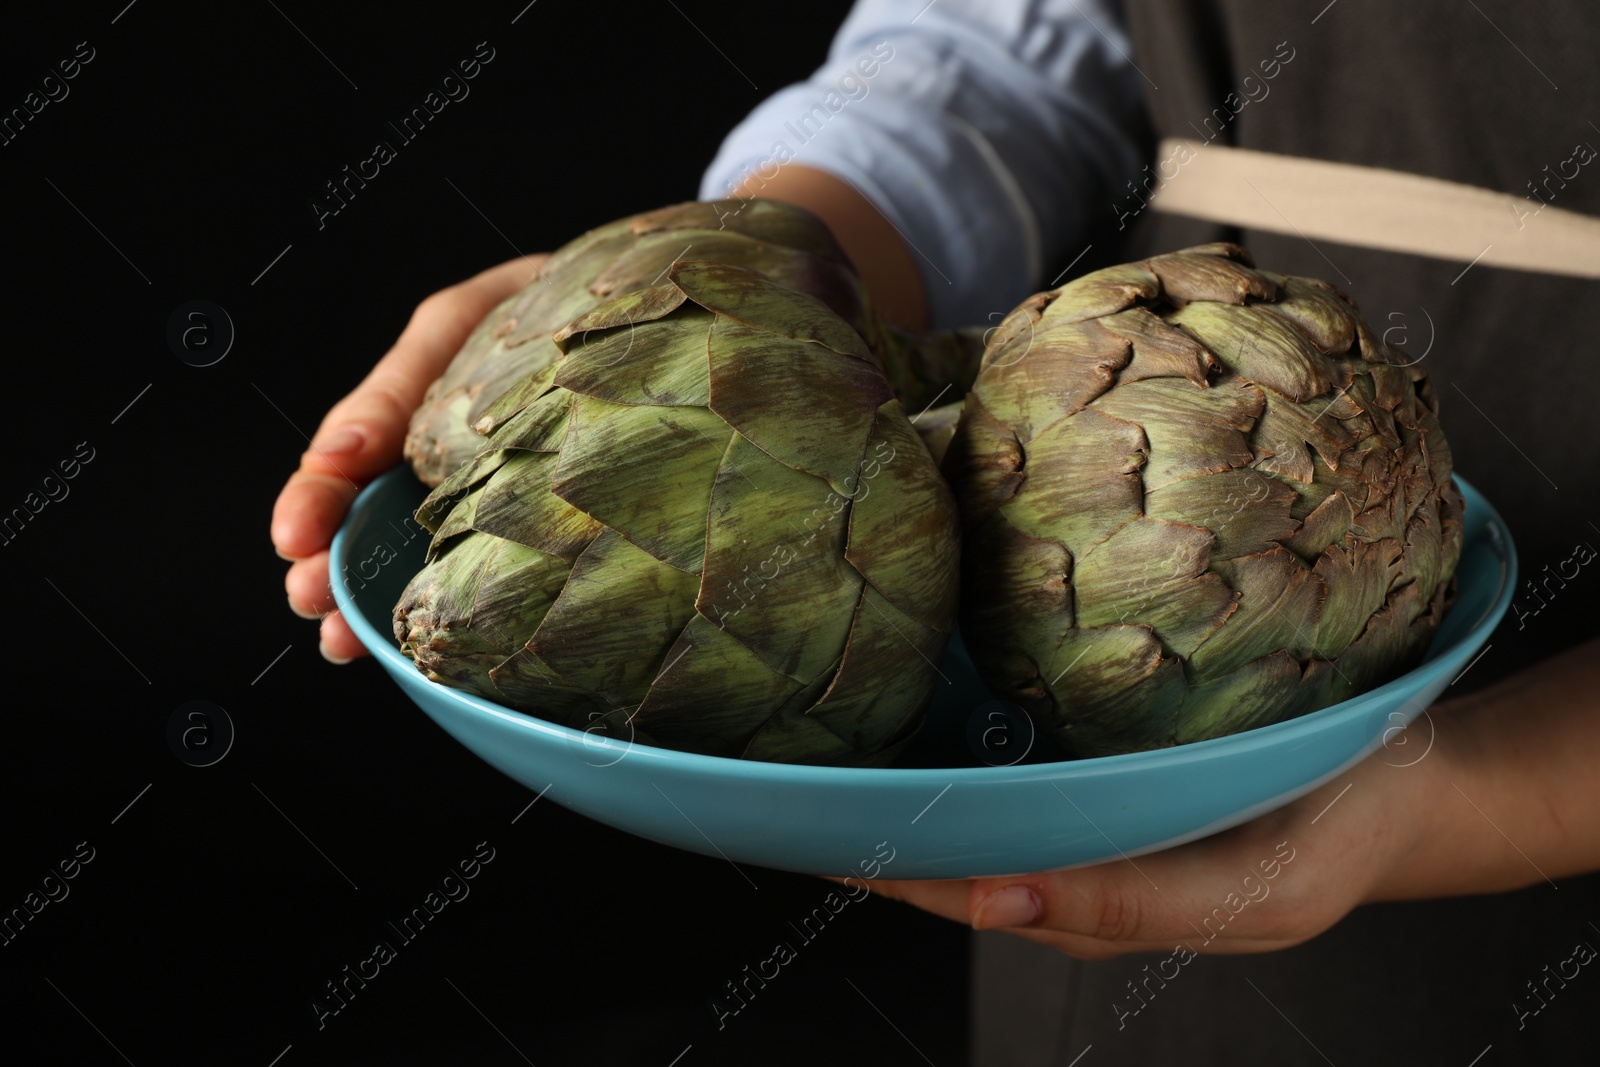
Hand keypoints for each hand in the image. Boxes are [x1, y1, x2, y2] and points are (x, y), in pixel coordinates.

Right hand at [272, 254, 547, 661]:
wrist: (648, 306)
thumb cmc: (548, 305)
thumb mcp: (459, 323)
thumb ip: (397, 386)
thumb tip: (339, 455)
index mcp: (410, 418)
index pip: (342, 468)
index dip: (312, 506)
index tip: (295, 540)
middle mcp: (439, 471)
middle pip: (369, 532)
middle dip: (332, 573)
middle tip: (316, 602)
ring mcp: (488, 508)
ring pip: (418, 569)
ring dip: (372, 607)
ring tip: (347, 639)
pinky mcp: (541, 536)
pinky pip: (491, 583)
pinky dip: (456, 615)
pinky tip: (433, 650)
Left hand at [862, 685, 1552, 959]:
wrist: (1407, 781)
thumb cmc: (1330, 837)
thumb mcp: (1253, 893)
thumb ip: (1128, 904)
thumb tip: (994, 899)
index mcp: (1090, 900)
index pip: (954, 885)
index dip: (877, 859)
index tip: (800, 821)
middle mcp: (1070, 849)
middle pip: (945, 835)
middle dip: (868, 804)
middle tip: (782, 748)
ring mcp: (1084, 800)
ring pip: (972, 785)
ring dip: (904, 753)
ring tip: (823, 704)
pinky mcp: (1102, 749)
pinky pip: (1015, 738)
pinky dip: (964, 711)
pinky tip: (922, 666)